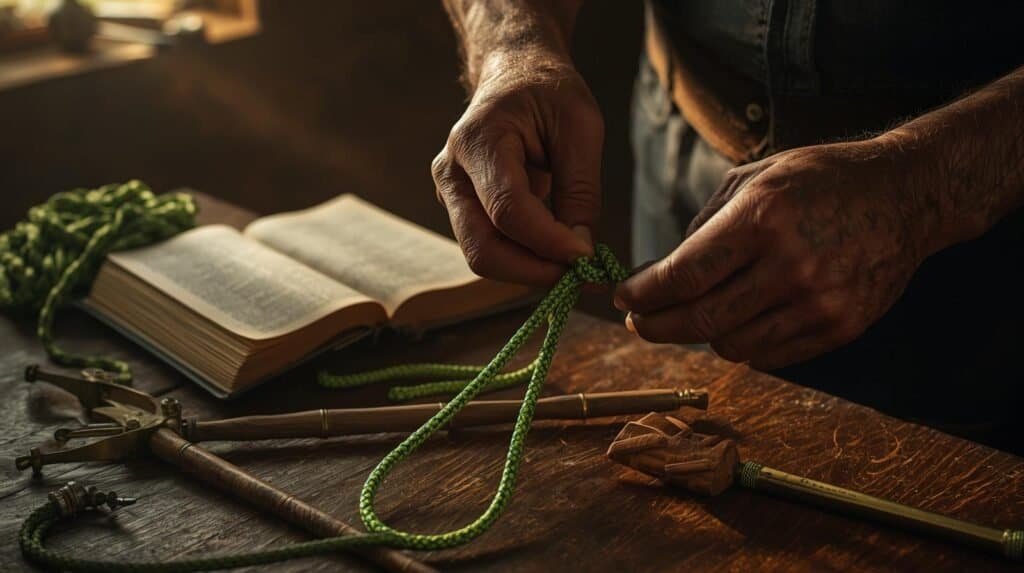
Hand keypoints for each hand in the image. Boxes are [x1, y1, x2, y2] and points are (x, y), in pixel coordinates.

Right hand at [432, 50, 602, 284]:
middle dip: (534, 272)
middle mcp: (452, 173)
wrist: (516, 75)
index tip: (589, 257)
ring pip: (484, 256)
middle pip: (482, 249)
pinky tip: (558, 253)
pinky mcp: (464, 210)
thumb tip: (581, 251)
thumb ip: (581, 189)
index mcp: (478, 141)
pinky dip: (526, 259)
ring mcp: (451, 195)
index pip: (507, 210)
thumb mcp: (581, 126)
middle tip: (582, 278)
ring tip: (575, 266)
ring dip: (531, 270)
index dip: (548, 242)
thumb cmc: (548, 91)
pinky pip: (492, 247)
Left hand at [615, 139, 936, 369]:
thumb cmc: (821, 180)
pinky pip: (769, 356)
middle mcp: (790, 265)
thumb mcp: (756, 178)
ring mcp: (819, 302)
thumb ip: (705, 226)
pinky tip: (739, 321)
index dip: (644, 294)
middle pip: (700, 320)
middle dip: (656, 326)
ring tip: (695, 315)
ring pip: (731, 345)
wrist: (906, 196)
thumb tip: (661, 273)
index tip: (623, 298)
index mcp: (762, 218)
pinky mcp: (840, 328)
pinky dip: (743, 344)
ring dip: (702, 335)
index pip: (684, 275)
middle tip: (639, 322)